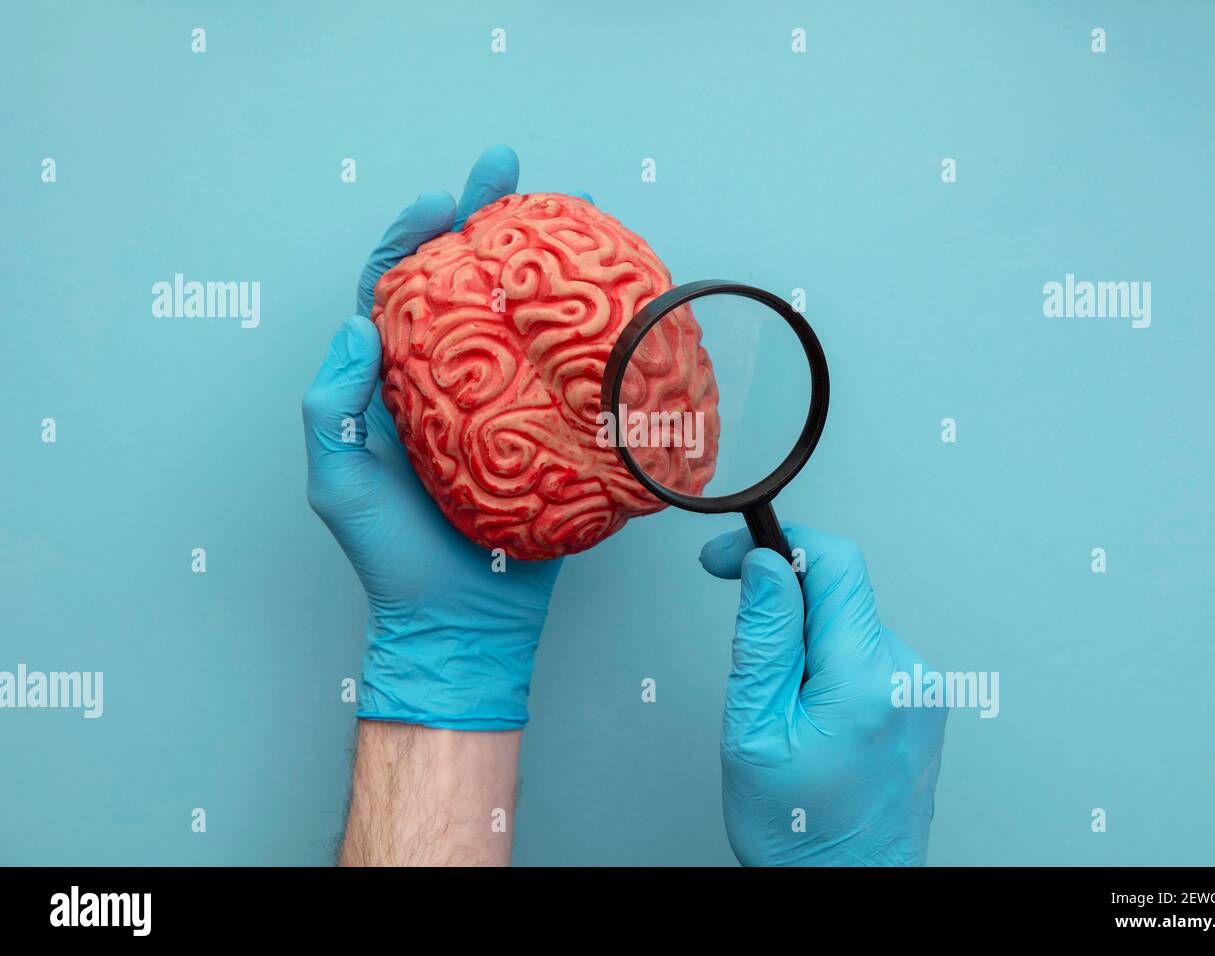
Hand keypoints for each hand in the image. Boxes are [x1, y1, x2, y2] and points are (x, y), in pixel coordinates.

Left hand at [303, 145, 572, 729]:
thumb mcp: (340, 483)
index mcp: (394, 380)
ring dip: (542, 260)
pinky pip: (567, 370)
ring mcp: (504, 400)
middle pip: (465, 283)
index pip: (396, 289)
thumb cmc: (392, 558)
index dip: (414, 236)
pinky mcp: (549, 429)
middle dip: (484, 219)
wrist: (464, 620)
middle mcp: (450, 378)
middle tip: (508, 169)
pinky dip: (587, 330)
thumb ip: (334, 405)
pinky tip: (611, 298)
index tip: (443, 199)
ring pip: (522, 317)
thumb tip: (356, 324)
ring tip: (572, 211)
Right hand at [700, 525, 947, 864]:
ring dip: (808, 647)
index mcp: (865, 679)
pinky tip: (816, 721)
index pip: (834, 562)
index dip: (776, 542)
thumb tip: (766, 565)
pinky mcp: (922, 704)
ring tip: (787, 713)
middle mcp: (908, 676)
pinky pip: (867, 657)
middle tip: (751, 662)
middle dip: (785, 611)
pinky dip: (831, 669)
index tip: (732, 556)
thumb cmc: (802, 834)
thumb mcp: (754, 733)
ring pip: (849, 627)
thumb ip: (764, 640)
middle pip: (839, 595)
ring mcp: (922, 691)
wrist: (850, 891)